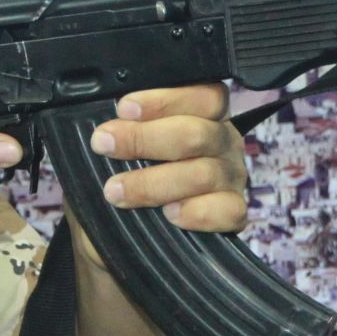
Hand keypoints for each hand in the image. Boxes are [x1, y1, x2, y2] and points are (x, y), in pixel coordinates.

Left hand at [83, 84, 250, 240]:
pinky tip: (170, 214)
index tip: (124, 109)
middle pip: (196, 133)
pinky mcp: (234, 213)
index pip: (203, 94)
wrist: (123, 241)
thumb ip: (118, 135)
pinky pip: (227, 210)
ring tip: (117, 191)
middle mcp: (222, 142)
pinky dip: (196, 212)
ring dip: (154, 183)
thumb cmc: (126, 185)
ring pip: (204, 173)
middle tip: (105, 145)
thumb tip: (101, 126)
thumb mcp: (117, 154)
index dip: (164, 100)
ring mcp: (232, 178)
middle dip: (144, 138)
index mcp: (203, 116)